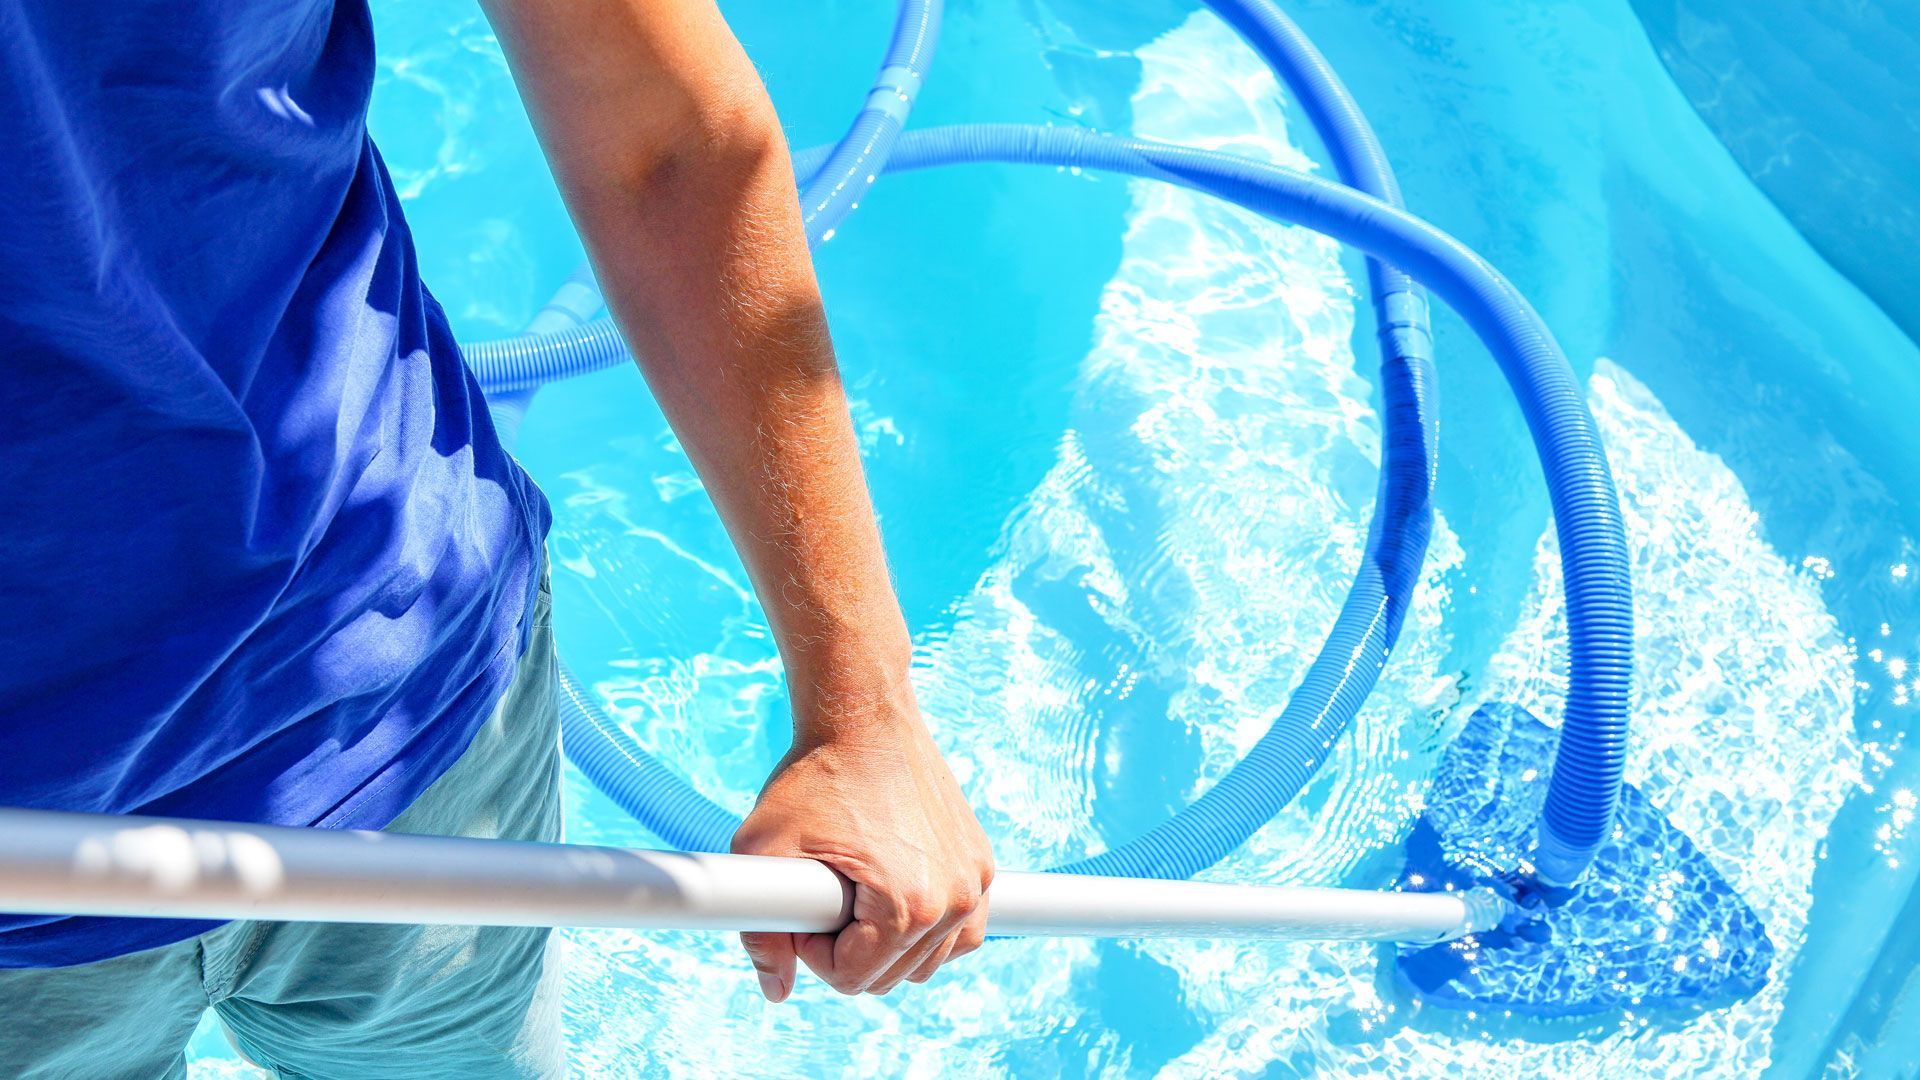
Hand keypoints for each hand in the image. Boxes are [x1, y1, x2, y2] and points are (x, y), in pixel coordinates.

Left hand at [731, 676, 993, 1001]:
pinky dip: (928, 931)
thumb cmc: (813, 776)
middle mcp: (955, 901)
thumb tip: (774, 993)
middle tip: (825, 887)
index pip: (852, 979)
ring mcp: (976, 883)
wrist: (864, 717)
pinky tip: (893, 896)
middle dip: (848, 947)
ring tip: (856, 886)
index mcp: (908, 905)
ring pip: (926, 963)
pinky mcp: (983, 866)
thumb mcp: (764, 848)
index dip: (811, 947)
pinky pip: (960, 934)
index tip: (803, 899)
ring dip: (886, 943)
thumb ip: (759, 932)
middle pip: (890, 977)